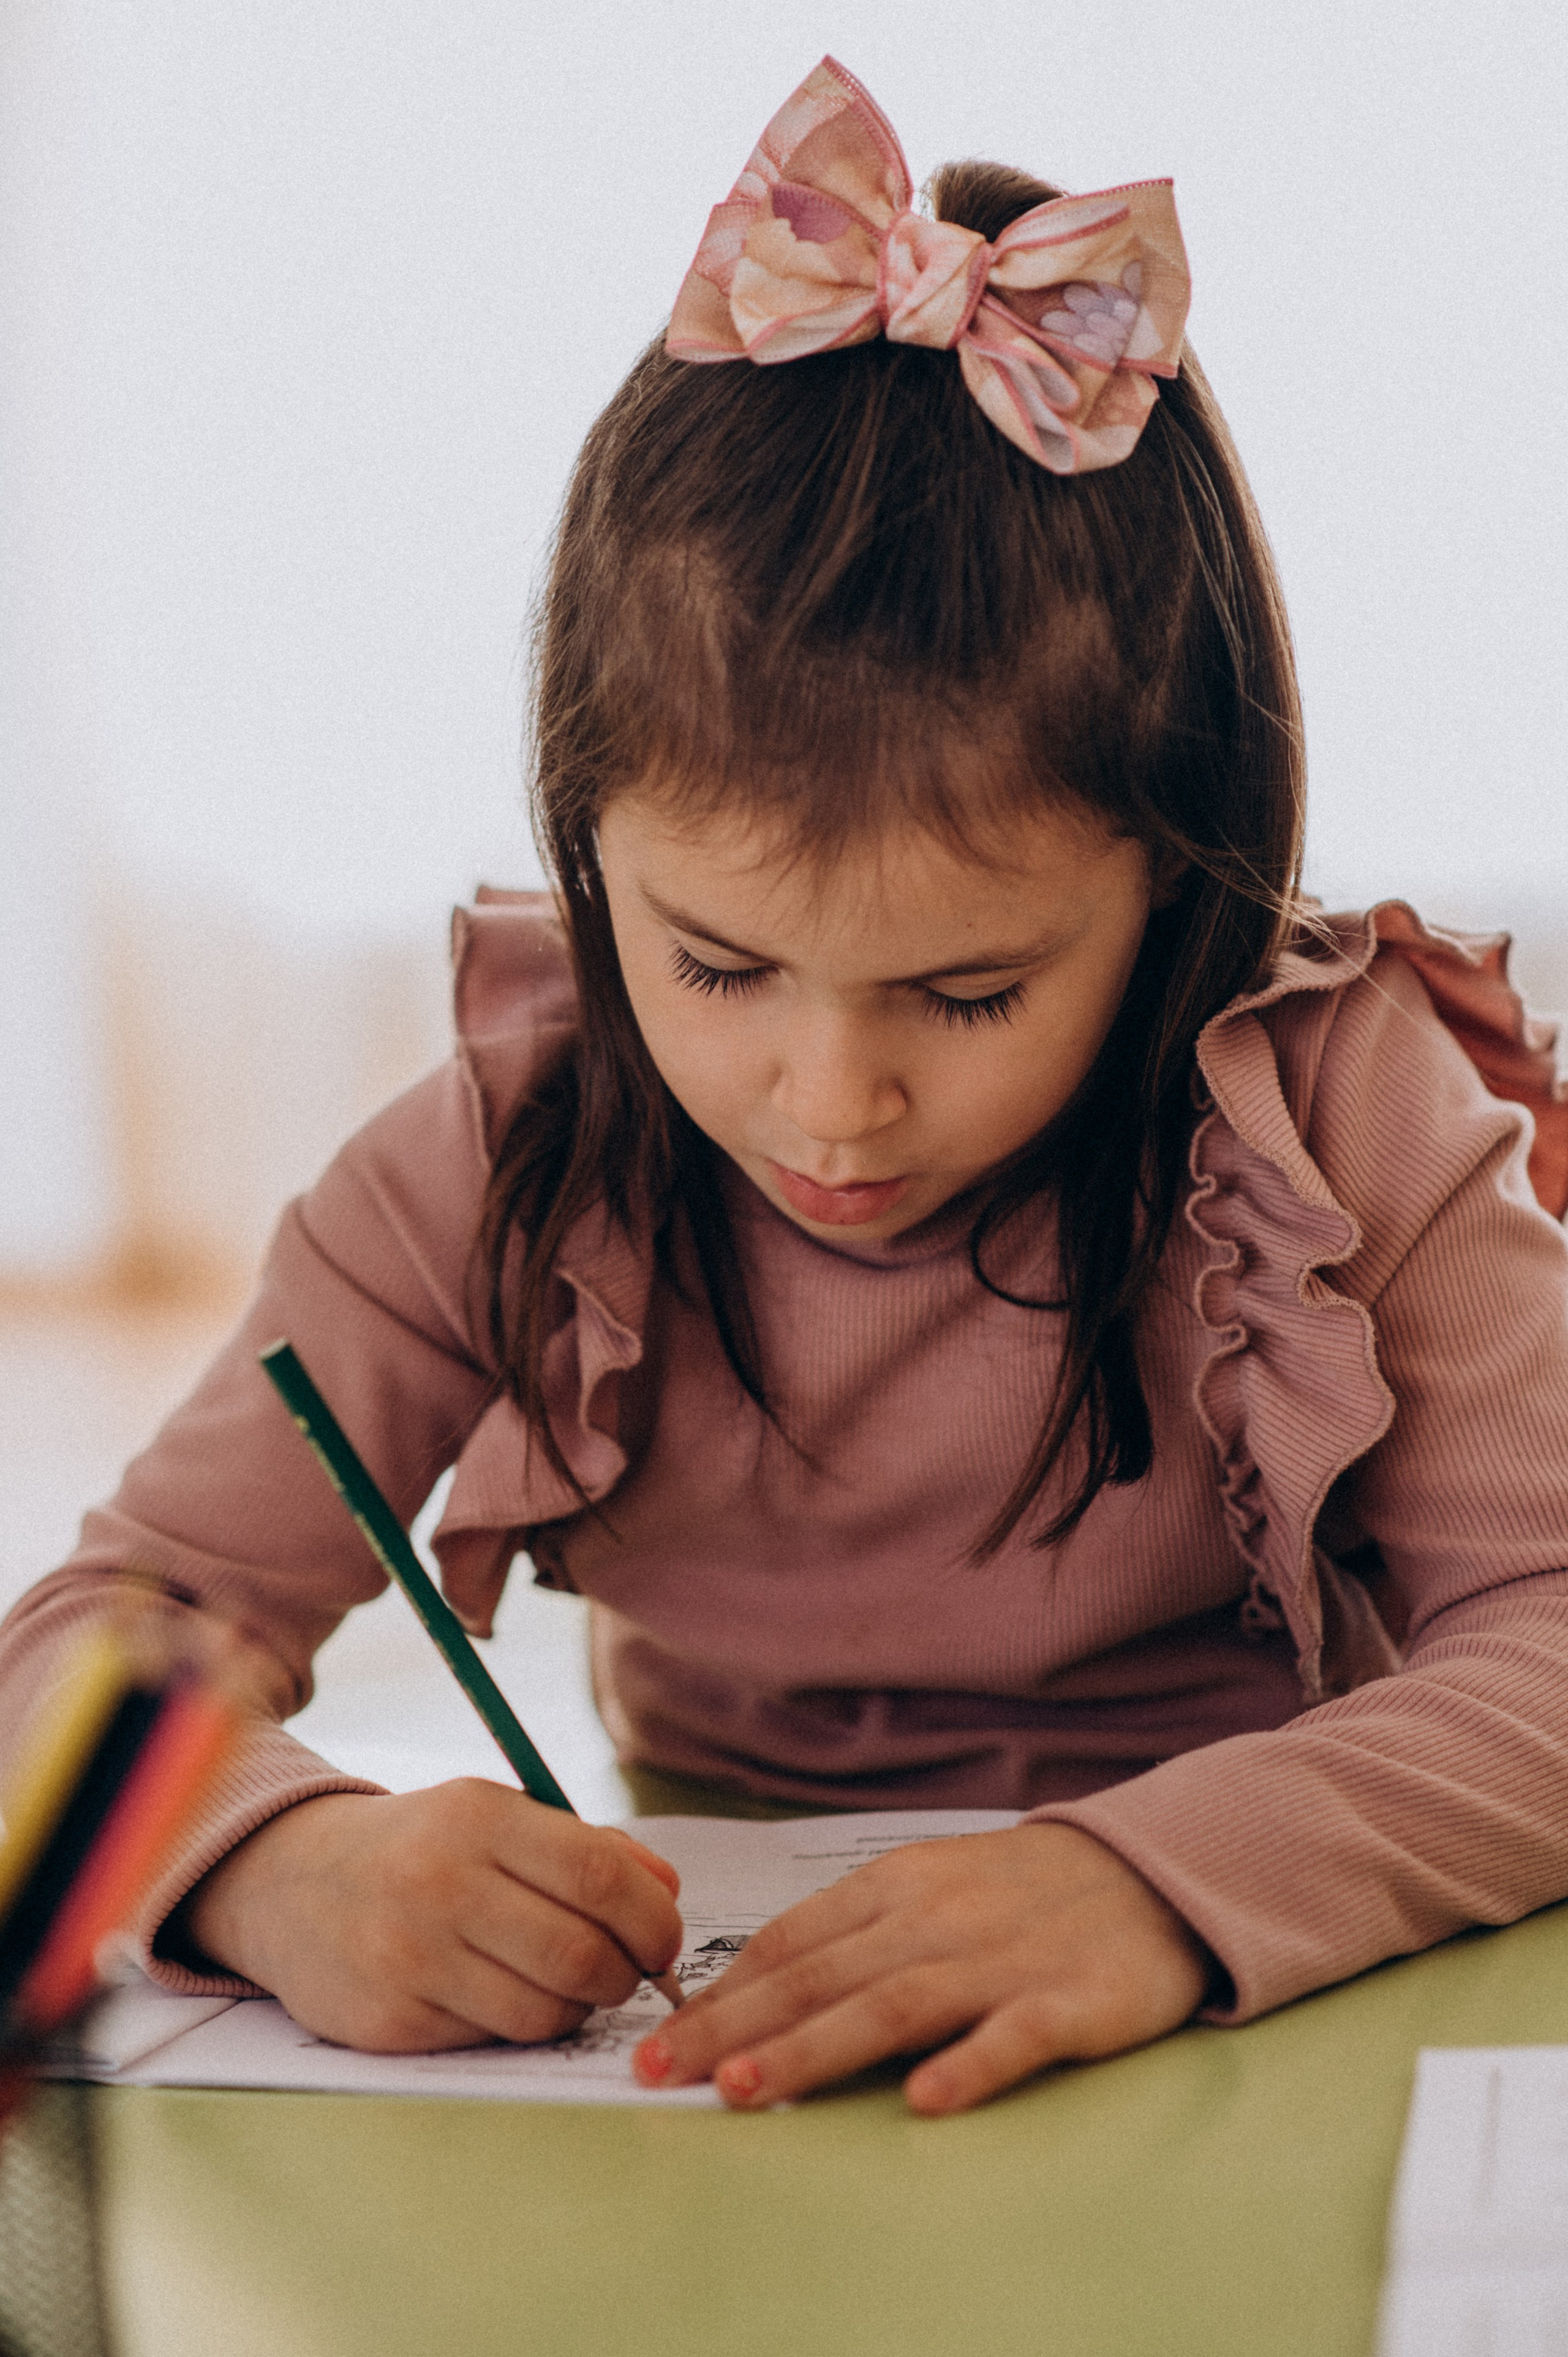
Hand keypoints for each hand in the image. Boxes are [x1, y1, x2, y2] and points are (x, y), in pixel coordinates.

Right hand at [178, 1781, 683, 2052]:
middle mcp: (441, 1884)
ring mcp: (410, 1957)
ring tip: (565, 1985)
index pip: (598, 1874)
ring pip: (544, 2012)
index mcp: (478, 1818)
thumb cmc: (422, 1848)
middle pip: (581, 1954)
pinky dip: (519, 2026)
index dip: (652, 1918)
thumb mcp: (496, 1819)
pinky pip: (493, 2040)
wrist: (292, 1884)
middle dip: (624, 1975)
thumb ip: (588, 1849)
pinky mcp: (390, 2021)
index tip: (662, 1938)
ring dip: (577, 2009)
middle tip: (623, 1972)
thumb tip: (667, 1893)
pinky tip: (503, 1996)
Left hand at [632, 1823, 1210, 2114]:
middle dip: (734, 2027)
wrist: (1151, 1870)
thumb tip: (748, 1987)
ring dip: (815, 2047)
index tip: (656, 2039)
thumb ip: (849, 1934)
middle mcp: (939, 1918)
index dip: (720, 1992)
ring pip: (895, 2005)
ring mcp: (1004, 1959)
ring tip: (746, 2086)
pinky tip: (927, 2099)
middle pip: (823, 1976)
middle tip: (662, 2071)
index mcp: (898, 1886)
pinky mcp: (1074, 2000)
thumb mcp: (927, 1889)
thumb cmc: (1020, 1892)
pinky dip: (969, 2063)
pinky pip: (1016, 2034)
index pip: (791, 1942)